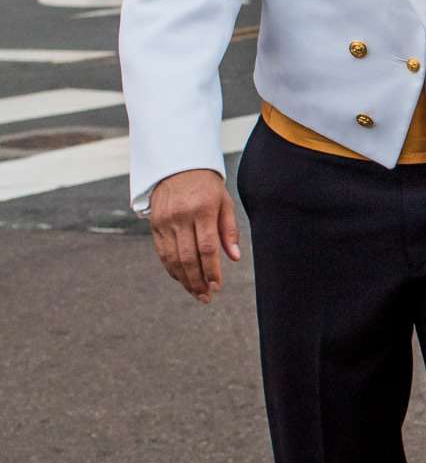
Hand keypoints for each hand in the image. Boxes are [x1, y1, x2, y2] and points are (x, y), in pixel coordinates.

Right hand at [149, 167, 240, 301]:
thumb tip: (235, 258)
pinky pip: (162, 252)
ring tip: (196, 293)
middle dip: (198, 281)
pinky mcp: (154, 224)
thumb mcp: (224, 202)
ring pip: (173, 258)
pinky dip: (171, 269)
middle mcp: (181, 216)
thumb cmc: (207, 185)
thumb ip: (229, 230)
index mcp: (202, 210)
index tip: (217, 286)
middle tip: (206, 297)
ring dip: (184, 280)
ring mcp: (165, 221)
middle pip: (189, 257)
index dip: (212, 270)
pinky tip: (182, 279)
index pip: (208, 248)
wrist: (177, 164)